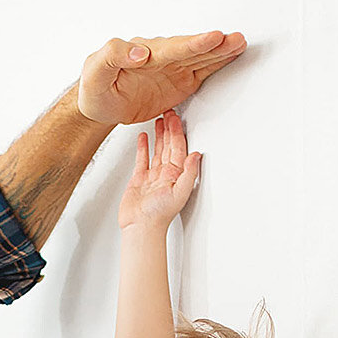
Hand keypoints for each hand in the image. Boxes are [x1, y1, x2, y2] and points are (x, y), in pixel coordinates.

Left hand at [78, 30, 248, 124]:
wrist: (100, 106)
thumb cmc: (95, 87)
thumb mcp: (96, 70)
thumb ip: (114, 56)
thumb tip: (140, 52)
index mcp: (142, 53)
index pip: (171, 48)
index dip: (192, 44)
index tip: (211, 38)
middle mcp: (161, 57)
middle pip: (191, 50)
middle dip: (214, 45)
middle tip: (235, 38)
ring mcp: (172, 69)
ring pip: (200, 58)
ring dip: (221, 52)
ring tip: (240, 42)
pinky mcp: (179, 82)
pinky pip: (202, 72)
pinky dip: (218, 64)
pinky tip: (232, 55)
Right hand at [119, 110, 200, 231]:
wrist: (141, 226)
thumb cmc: (159, 214)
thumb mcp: (180, 192)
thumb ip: (189, 172)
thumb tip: (197, 155)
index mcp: (176, 174)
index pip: (178, 147)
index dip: (177, 131)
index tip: (175, 117)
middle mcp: (165, 173)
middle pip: (168, 144)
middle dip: (169, 128)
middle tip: (168, 111)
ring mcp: (152, 175)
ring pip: (157, 149)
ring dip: (158, 134)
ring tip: (158, 120)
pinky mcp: (139, 178)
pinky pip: (142, 159)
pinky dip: (143, 147)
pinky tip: (143, 137)